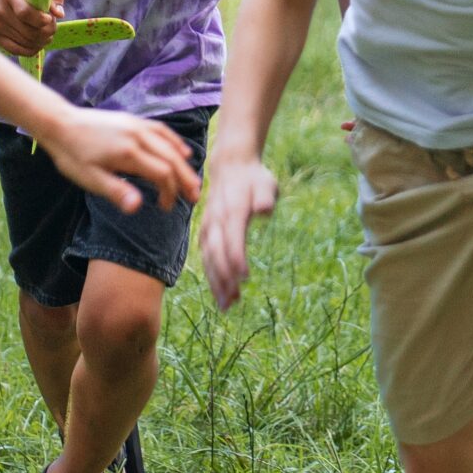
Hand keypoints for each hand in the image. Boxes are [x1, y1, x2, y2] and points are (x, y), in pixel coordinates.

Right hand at [0, 0, 60, 58]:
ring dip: (42, 41)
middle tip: (53, 25)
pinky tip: (38, 42)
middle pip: (29, 32)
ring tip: (47, 32)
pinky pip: (17, 50)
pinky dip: (32, 49)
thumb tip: (60, 14)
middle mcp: (0, 10)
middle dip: (48, 31)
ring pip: (26, 43)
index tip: (50, 18)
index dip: (41, 20)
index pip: (25, 13)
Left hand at [37, 108, 200, 214]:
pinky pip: (161, 130)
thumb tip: (138, 207)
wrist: (59, 123)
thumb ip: (116, 192)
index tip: (165, 207)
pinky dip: (175, 142)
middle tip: (195, 198)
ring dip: (183, 163)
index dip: (169, 192)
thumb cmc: (72, 155)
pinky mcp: (133, 120)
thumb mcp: (90, 179)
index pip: (162, 174)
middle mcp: (137, 136)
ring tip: (192, 180)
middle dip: (185, 179)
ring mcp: (137, 125)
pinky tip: (182, 152)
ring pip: (169, 144)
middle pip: (172, 159)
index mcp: (128, 154)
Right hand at [197, 151, 278, 309]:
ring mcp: (208, 228)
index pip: (232, 238)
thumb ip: (266, 196)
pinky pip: (206, 258)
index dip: (236, 259)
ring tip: (226, 306)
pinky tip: (221, 294)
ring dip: (216, 283)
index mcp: (232, 210)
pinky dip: (212, 277)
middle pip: (217, 254)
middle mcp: (216, 221)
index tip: (245, 279)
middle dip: (223, 279)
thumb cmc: (254, 178)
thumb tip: (265, 210)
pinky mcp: (206, 233)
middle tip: (233, 303)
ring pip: (208, 259)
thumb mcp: (266, 182)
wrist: (231, 167)